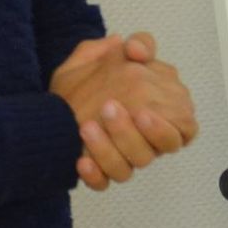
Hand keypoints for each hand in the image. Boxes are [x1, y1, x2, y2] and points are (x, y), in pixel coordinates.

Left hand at [49, 32, 197, 189]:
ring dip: (114, 145)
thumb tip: (137, 48)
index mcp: (156, 108)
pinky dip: (96, 174)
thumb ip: (131, 44)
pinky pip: (105, 183)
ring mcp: (125, 156)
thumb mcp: (101, 55)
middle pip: (166, 143)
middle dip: (145, 129)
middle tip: (110, 107)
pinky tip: (81, 161)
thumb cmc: (80, 83)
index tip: (143, 98)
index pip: (184, 121)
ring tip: (87, 126)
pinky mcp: (101, 173)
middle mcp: (146, 136)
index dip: (172, 115)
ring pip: (137, 163)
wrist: (43, 109)